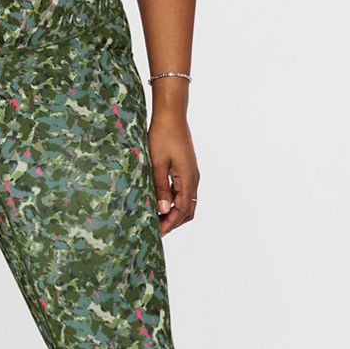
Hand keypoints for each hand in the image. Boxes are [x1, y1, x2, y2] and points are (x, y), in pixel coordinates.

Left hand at [147, 109, 198, 236]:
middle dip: (173, 222)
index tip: (158, 232)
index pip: (181, 210)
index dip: (169, 223)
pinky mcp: (186, 169)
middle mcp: (193, 179)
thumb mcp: (156, 163)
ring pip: (186, 202)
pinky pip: (183, 191)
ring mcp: (191, 174)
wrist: (172, 116)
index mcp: (187, 179)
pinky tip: (160, 201)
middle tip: (157, 228)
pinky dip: (174, 201)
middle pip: (187, 210)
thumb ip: (160, 187)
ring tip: (157, 218)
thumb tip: (163, 209)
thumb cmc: (163, 136)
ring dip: (174, 212)